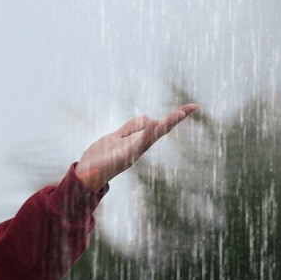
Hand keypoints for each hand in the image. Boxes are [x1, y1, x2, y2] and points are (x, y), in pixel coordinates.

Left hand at [75, 104, 198, 190]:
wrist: (87, 173)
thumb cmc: (103, 156)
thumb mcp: (118, 137)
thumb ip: (132, 127)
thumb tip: (152, 118)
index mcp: (139, 141)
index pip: (159, 125)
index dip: (174, 116)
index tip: (192, 106)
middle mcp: (140, 146)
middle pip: (161, 130)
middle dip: (176, 118)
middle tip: (194, 106)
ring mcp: (133, 151)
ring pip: (153, 136)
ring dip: (166, 124)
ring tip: (180, 112)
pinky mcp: (124, 156)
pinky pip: (137, 143)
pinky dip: (146, 133)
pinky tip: (154, 123)